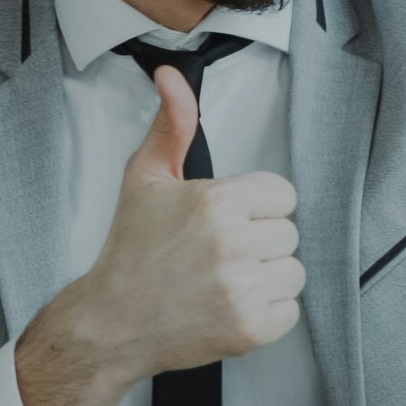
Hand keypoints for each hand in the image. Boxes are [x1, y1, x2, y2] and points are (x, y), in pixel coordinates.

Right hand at [12, 68, 301, 405]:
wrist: (111, 322)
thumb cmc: (130, 250)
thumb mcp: (145, 178)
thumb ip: (172, 125)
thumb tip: (172, 75)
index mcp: (216, 202)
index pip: (282, 194)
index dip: (257, 206)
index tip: (229, 220)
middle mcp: (233, 244)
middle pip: (289, 233)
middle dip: (260, 241)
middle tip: (221, 253)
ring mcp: (243, 290)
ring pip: (294, 272)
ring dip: (267, 277)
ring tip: (227, 279)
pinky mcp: (250, 330)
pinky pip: (291, 311)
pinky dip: (268, 312)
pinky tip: (233, 305)